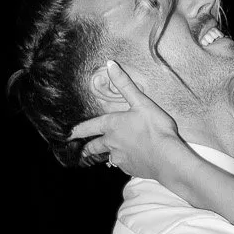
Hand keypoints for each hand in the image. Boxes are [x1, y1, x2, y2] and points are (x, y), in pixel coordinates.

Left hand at [70, 62, 186, 178]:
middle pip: (94, 147)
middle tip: (82, 152)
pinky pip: (122, 165)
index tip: (67, 135)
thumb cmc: (155, 128)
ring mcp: (120, 158)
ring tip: (105, 158)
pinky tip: (129, 161)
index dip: (76, 130)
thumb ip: (125, 84)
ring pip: (108, 158)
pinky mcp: (130, 169)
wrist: (167, 158)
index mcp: (112, 125)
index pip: (88, 127)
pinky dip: (123, 163)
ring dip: (105, 156)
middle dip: (87, 148)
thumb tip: (110, 64)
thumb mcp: (141, 102)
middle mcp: (111, 143)